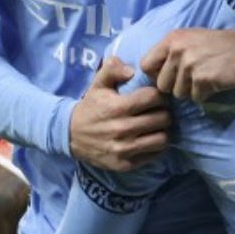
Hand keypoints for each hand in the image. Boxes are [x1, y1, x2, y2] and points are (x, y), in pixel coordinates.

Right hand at [68, 57, 169, 171]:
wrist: (70, 135)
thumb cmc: (91, 107)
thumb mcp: (98, 84)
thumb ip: (113, 69)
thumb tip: (132, 70)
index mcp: (118, 107)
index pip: (154, 97)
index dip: (158, 95)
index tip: (154, 97)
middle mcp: (123, 129)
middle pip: (163, 118)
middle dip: (163, 112)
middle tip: (158, 112)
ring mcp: (124, 149)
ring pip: (162, 139)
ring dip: (162, 131)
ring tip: (156, 127)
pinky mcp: (125, 164)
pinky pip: (154, 155)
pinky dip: (154, 147)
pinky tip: (147, 140)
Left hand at [140, 28, 234, 101]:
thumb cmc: (217, 45)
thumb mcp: (188, 39)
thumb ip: (169, 52)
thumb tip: (152, 73)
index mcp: (171, 40)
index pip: (145, 65)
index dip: (156, 75)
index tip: (168, 76)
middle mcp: (177, 51)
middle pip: (161, 84)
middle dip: (175, 86)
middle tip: (192, 79)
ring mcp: (189, 65)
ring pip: (178, 94)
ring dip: (191, 90)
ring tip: (205, 77)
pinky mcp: (202, 79)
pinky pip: (195, 97)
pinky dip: (205, 94)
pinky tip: (214, 82)